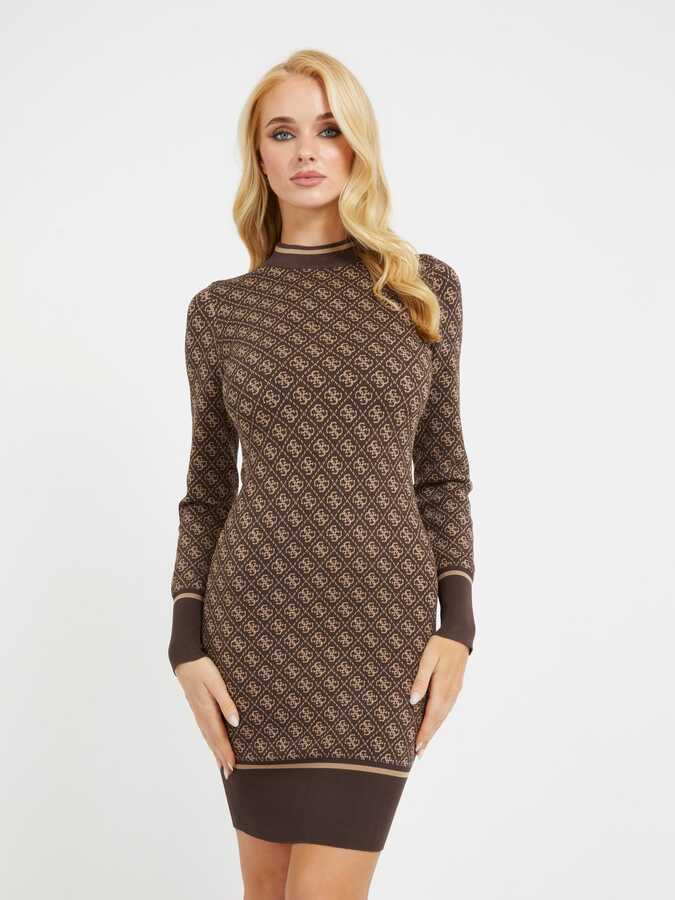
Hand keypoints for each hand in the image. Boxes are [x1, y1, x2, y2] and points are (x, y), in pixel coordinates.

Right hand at [175, 656, 239, 777]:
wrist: (185, 657)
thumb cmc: (203, 667)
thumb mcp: (216, 683)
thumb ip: (226, 702)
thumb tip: (236, 723)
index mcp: (207, 710)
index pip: (219, 736)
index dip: (226, 752)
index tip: (233, 767)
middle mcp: (201, 714)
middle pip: (212, 740)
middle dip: (221, 757)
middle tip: (229, 774)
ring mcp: (197, 710)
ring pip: (207, 735)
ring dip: (215, 751)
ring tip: (221, 765)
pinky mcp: (196, 706)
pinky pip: (204, 728)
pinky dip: (209, 739)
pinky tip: (211, 742)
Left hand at [409, 635, 468, 758]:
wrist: (459, 635)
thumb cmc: (439, 644)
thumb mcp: (427, 658)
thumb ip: (420, 679)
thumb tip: (413, 701)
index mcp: (443, 686)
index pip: (432, 715)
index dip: (424, 732)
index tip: (416, 746)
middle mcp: (451, 692)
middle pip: (438, 719)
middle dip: (428, 736)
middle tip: (418, 753)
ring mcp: (455, 690)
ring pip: (444, 715)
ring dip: (434, 730)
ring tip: (424, 744)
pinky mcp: (456, 687)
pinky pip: (447, 708)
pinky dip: (439, 719)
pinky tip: (434, 723)